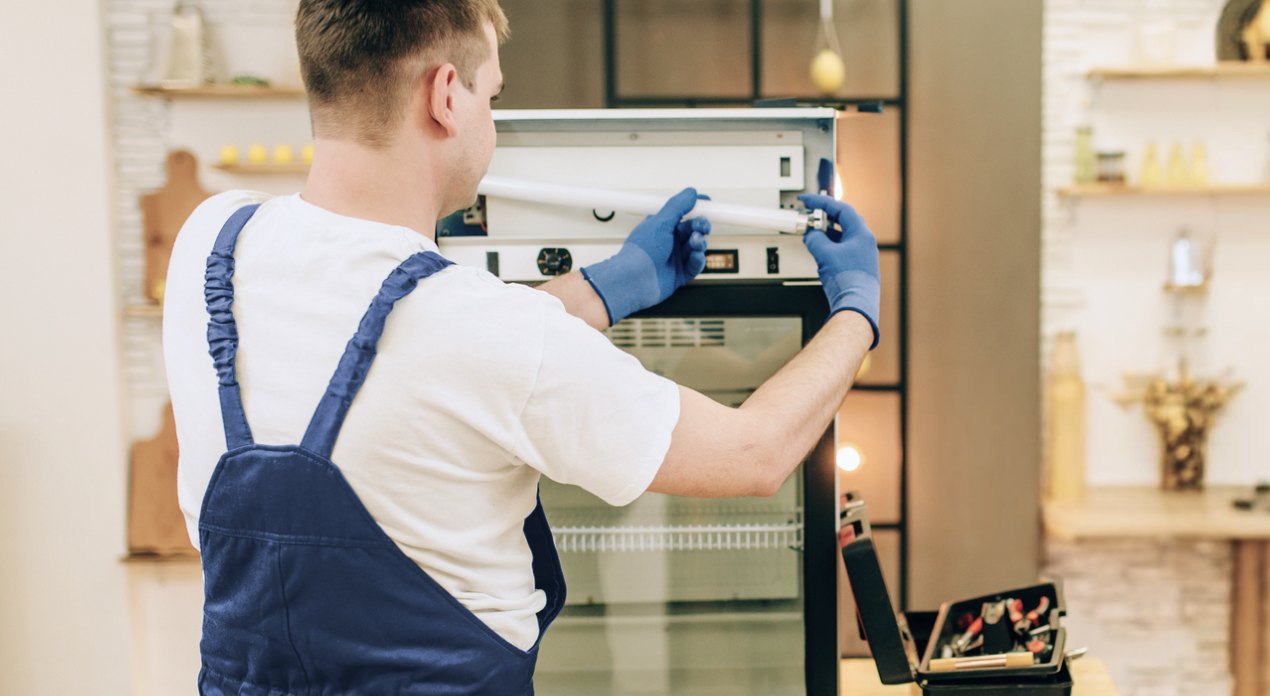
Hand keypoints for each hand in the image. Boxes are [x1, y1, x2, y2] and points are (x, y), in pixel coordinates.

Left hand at [581, 188, 710, 323]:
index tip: (708, 204)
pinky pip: (696, 265)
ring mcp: (675, 258)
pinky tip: (695, 257)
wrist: (634, 280)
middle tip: (702, 227)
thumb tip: (690, 193)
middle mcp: (669, 241)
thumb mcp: (660, 222)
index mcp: (662, 226)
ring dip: (700, 243)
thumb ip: (677, 206)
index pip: (683, 213)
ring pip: (697, 247)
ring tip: (695, 243)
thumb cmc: (640, 252)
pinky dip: (698, 260)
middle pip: (693, 230)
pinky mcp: (680, 274)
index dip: (696, 209)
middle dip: (701, 226)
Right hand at [799, 194, 879, 348]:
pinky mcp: (856, 266)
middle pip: (842, 221)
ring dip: (824, 232)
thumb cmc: (848, 280)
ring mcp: (862, 254)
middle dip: (823, 217)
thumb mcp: (824, 253)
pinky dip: (828, 246)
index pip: (841, 209)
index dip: (821, 202)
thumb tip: (811, 234)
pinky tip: (818, 250)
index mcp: (861, 233)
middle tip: (809, 215)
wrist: (855, 304)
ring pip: (841, 235)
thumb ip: (815, 238)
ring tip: (810, 233)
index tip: (808, 200)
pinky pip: (841, 248)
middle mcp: (864, 242)